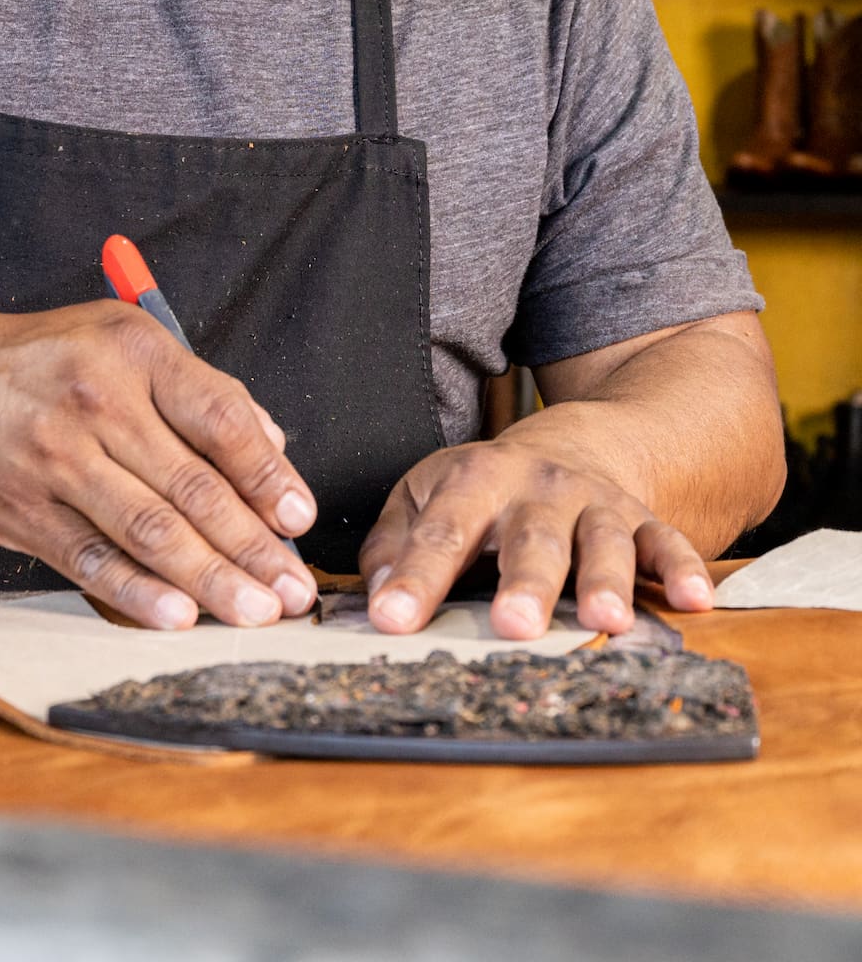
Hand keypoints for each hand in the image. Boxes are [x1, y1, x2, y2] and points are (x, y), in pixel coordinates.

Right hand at [0, 297, 318, 629]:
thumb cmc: (42, 359)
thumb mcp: (123, 339)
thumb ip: (199, 390)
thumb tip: (272, 447)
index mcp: (135, 353)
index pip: (219, 419)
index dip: (267, 476)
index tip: (300, 519)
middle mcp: (97, 403)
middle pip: (192, 487)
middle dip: (253, 546)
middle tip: (295, 590)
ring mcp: (56, 460)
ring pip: (149, 531)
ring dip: (210, 579)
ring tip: (256, 612)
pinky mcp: (21, 510)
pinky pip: (92, 561)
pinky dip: (138, 594)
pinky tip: (178, 617)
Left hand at [360, 434, 714, 638]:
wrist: (571, 446)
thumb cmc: (484, 488)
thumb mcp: (425, 495)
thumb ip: (395, 544)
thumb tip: (377, 595)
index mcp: (475, 480)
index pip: (441, 532)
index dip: (416, 577)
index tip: (391, 620)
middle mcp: (538, 489)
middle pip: (531, 538)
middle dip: (525, 583)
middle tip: (513, 625)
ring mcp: (594, 503)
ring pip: (602, 540)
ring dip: (606, 580)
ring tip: (604, 621)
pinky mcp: (641, 519)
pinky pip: (667, 541)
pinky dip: (682, 569)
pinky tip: (694, 600)